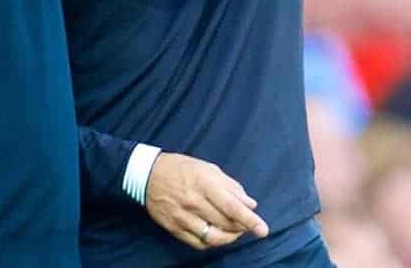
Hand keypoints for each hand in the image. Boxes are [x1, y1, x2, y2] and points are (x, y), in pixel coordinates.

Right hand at [144, 153, 269, 250]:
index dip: (249, 220)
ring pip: (213, 237)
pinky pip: (198, 243)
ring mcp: (183, 217)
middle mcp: (194, 202)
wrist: (147, 175)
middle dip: (242, 227)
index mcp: (205, 184)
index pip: (232, 207)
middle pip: (225, 224)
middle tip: (248, 224)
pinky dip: (212, 242)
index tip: (263, 230)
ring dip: (229, 238)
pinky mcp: (174, 228)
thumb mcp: (208, 169)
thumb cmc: (182, 168)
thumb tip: (250, 204)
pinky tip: (217, 235)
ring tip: (235, 232)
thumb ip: (231, 187)